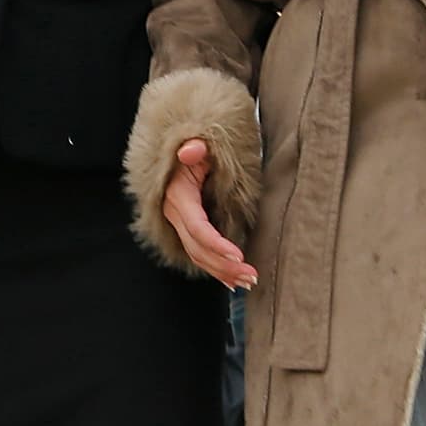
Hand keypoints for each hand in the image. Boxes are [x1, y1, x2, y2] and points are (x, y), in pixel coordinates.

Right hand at [162, 140, 258, 288]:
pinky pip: (199, 254)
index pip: (197, 228)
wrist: (178, 151)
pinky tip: (232, 282)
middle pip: (198, 249)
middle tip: (251, 276)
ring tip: (247, 282)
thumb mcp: (196, 143)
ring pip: (198, 256)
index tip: (239, 256)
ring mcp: (179, 224)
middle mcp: (175, 214)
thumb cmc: (195, 148)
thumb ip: (195, 147)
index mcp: (179, 196)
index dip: (217, 244)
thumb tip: (192, 150)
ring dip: (222, 273)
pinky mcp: (186, 229)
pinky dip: (215, 270)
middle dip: (224, 266)